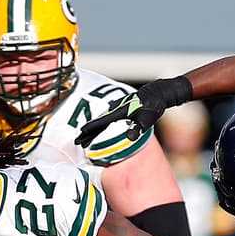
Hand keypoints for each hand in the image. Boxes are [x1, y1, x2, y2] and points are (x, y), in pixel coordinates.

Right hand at [74, 76, 192, 148]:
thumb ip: (138, 128)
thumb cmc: (152, 107)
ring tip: (85, 137)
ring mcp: (117, 107)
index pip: (100, 123)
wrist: (157, 93)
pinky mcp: (120, 107)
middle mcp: (115, 109)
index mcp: (119, 112)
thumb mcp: (147, 120)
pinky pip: (106, 117)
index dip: (89, 131)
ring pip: (101, 120)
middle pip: (98, 122)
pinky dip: (100, 123)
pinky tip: (99, 127)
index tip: (80, 137)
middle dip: (87, 133)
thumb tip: (130, 138)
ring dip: (93, 129)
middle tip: (77, 142)